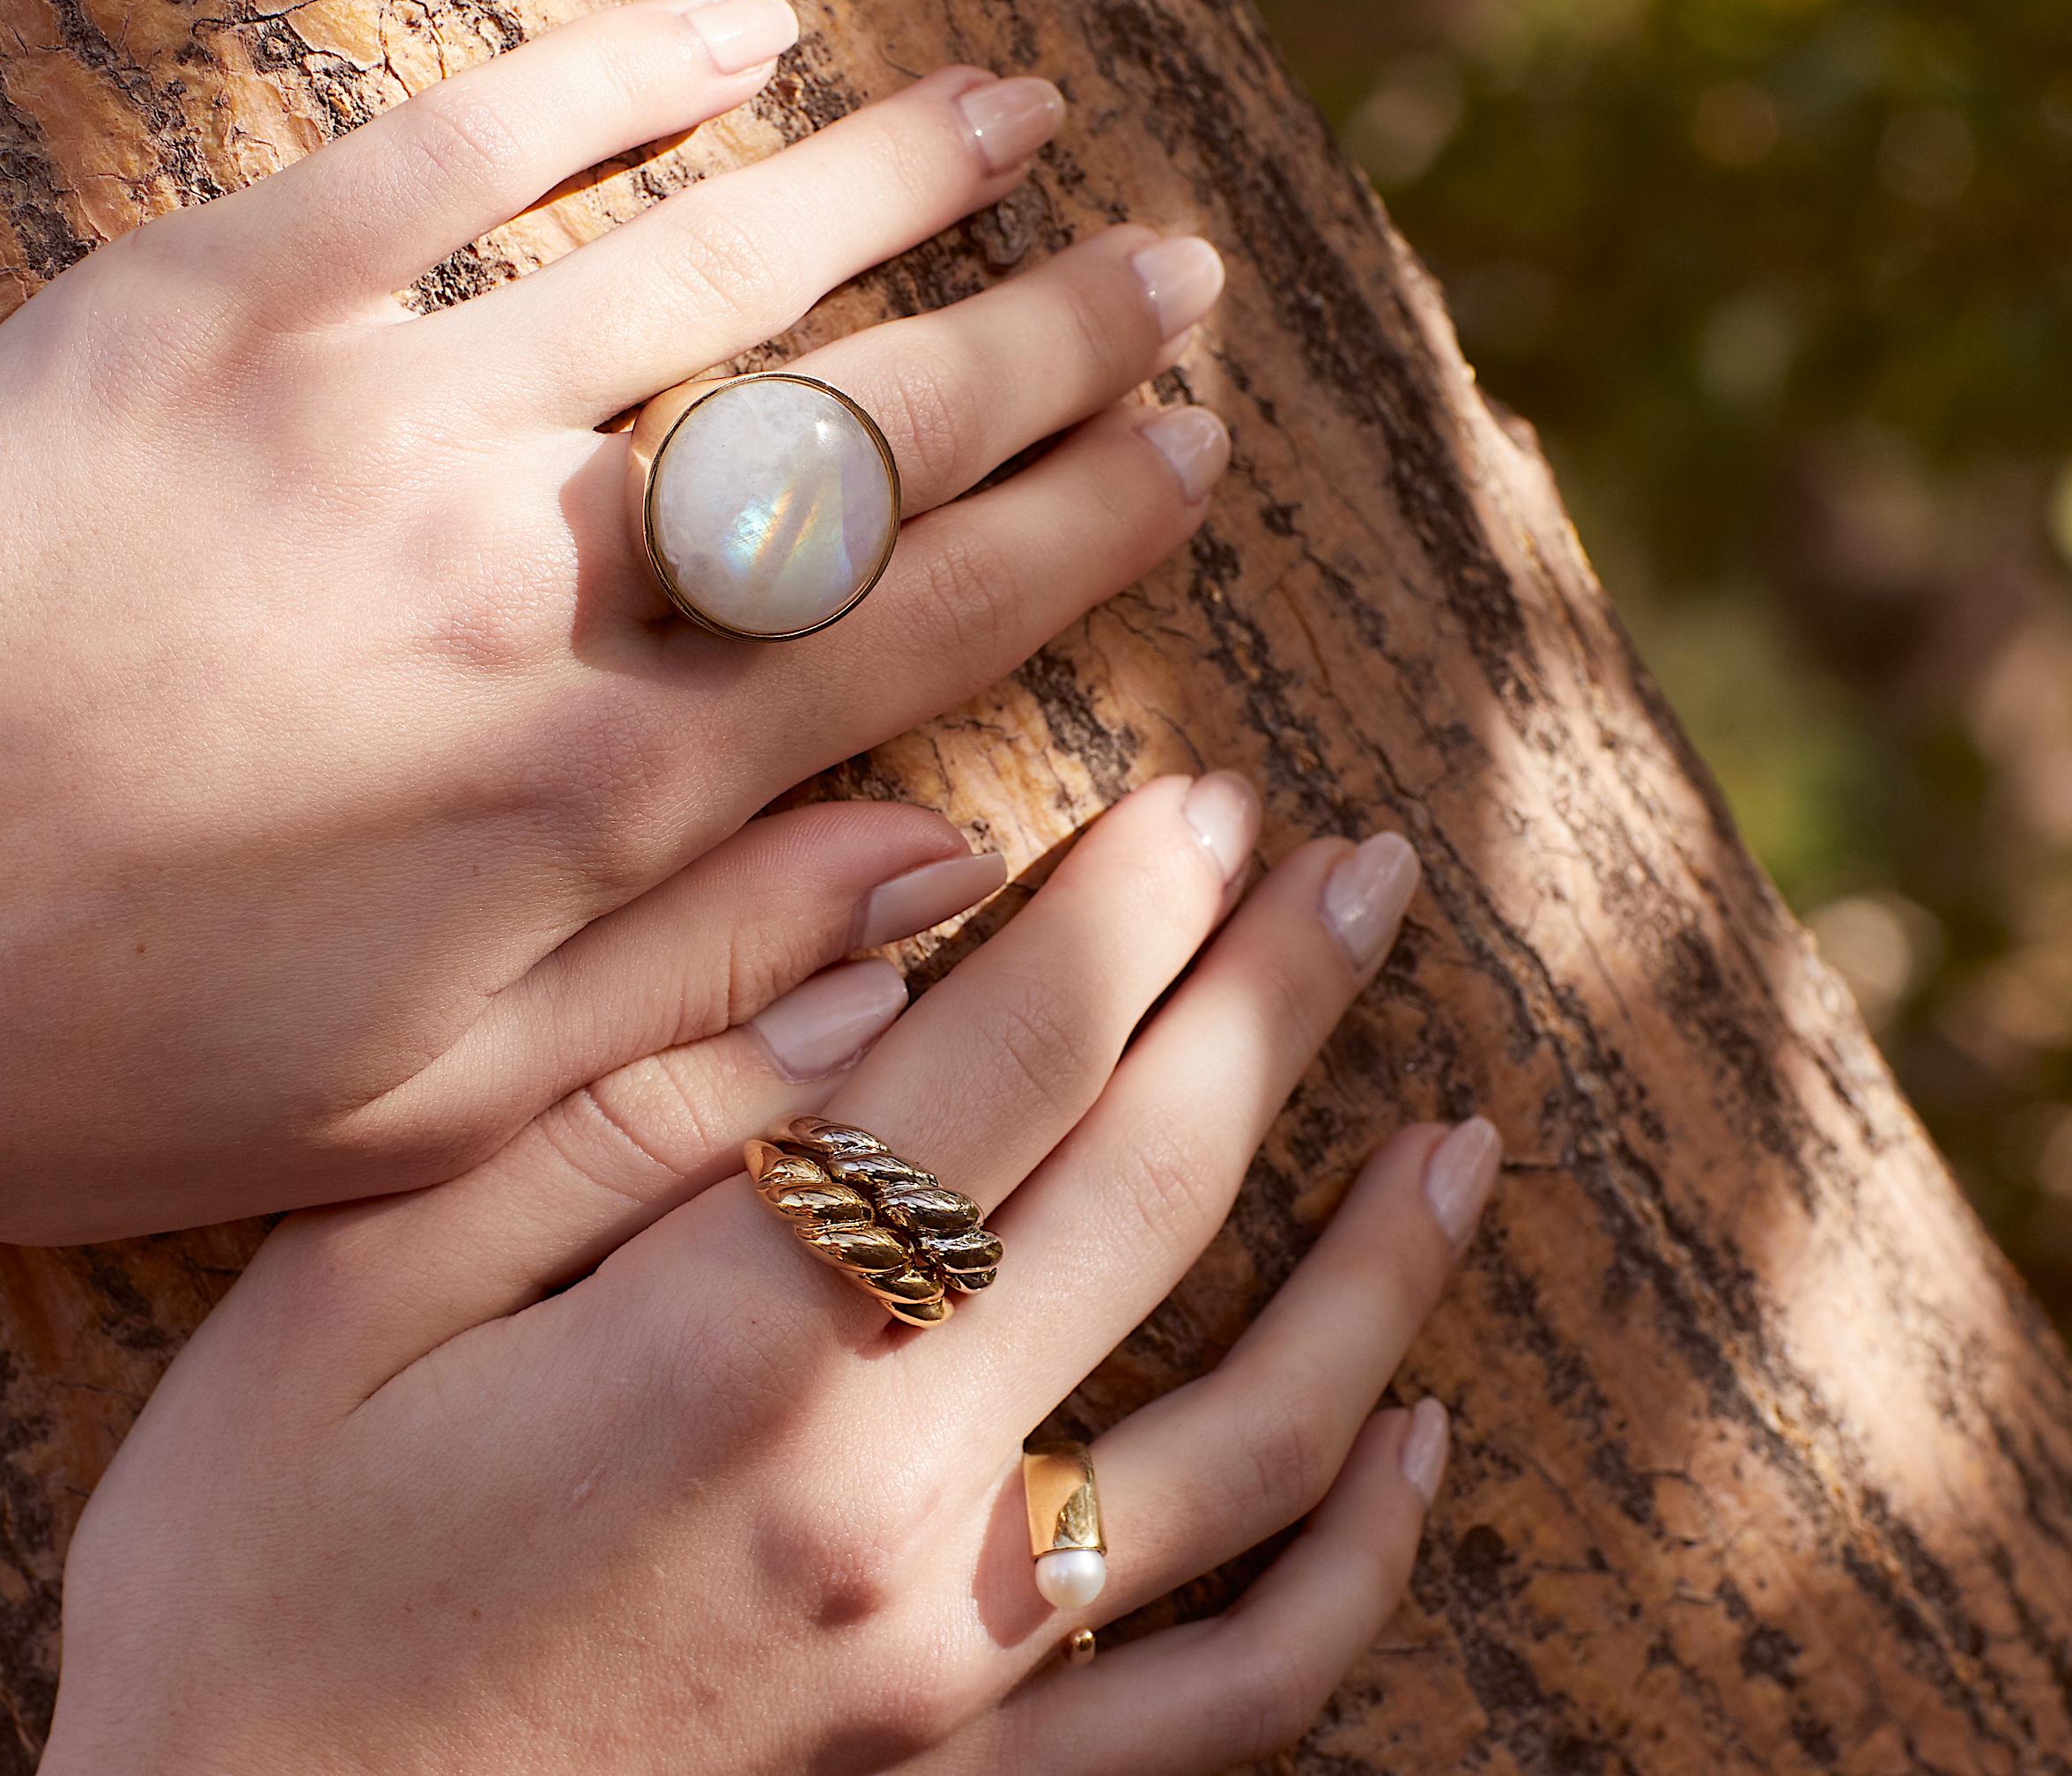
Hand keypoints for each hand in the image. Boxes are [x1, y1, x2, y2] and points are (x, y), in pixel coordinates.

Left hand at [0, 0, 1229, 1240]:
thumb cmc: (89, 1050)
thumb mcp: (421, 1113)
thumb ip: (701, 993)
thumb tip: (936, 874)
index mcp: (601, 789)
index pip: (923, 625)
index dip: (1081, 532)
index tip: (1186, 456)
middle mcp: (538, 579)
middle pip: (866, 430)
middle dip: (1048, 345)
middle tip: (1177, 276)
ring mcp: (385, 412)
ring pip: (712, 263)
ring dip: (894, 184)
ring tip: (1026, 124)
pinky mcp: (218, 298)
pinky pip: (464, 145)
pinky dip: (619, 80)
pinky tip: (744, 33)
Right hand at [44, 775, 1497, 1775]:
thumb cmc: (258, 1588)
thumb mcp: (359, 1284)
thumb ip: (631, 1085)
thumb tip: (884, 933)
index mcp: (731, 1348)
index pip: (1010, 1060)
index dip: (1136, 909)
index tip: (1219, 806)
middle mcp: (888, 1509)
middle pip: (1155, 1196)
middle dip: (1277, 1006)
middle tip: (1365, 882)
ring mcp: (955, 1678)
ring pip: (1259, 1440)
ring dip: (1382, 1267)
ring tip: (1464, 1136)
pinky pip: (1231, 1689)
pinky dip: (1351, 1562)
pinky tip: (1413, 1445)